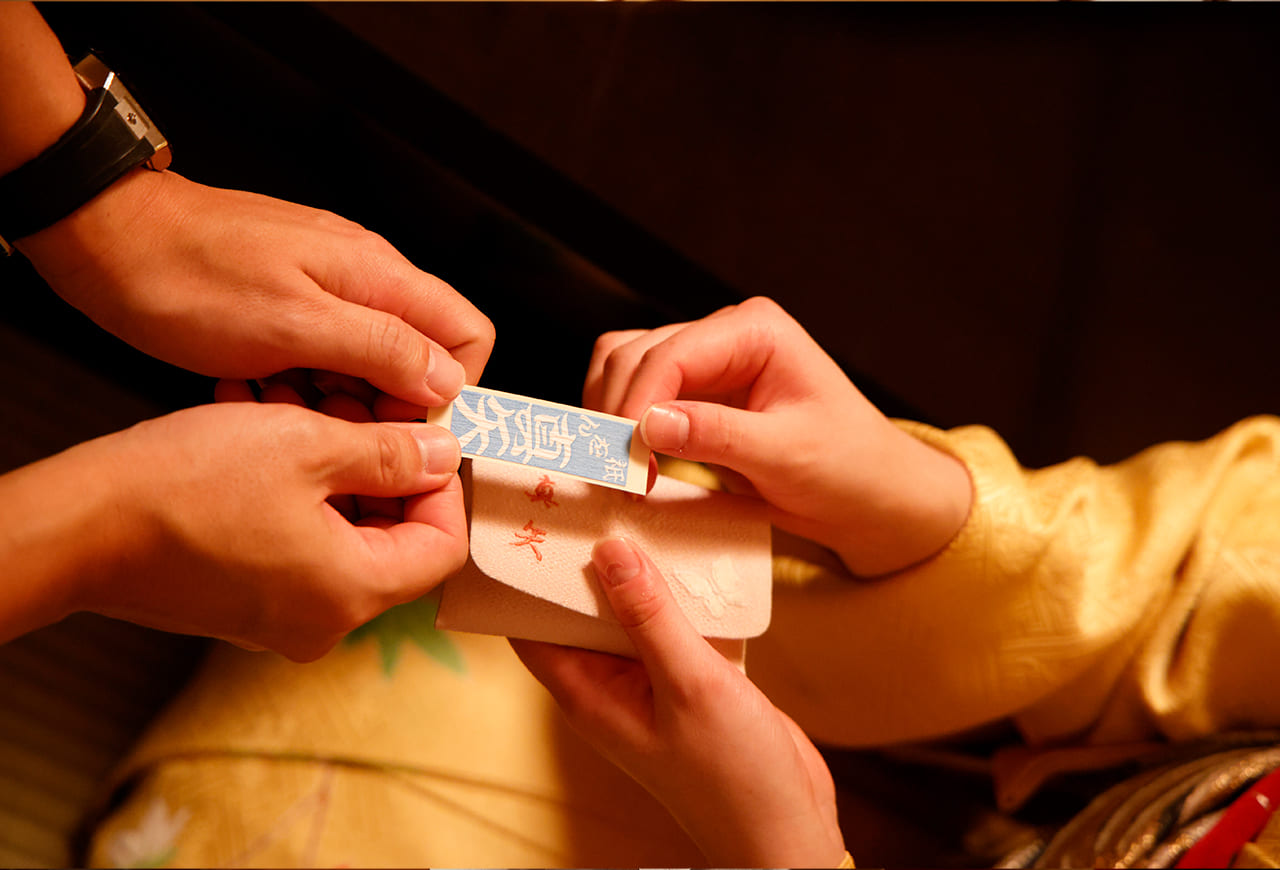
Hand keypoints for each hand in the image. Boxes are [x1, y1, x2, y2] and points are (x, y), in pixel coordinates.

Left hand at [17, 169, 494, 406]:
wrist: (107, 237)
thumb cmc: (188, 276)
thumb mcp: (292, 326)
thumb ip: (381, 350)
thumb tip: (448, 381)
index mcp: (380, 277)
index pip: (468, 335)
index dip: (451, 391)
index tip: (405, 429)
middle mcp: (365, 280)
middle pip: (422, 356)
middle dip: (389, 404)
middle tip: (332, 430)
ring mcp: (328, 290)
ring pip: (372, 364)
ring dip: (341, 400)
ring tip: (286, 411)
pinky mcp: (292, 304)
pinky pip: (326, 358)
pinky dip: (305, 386)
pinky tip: (264, 393)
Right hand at [67, 401, 465, 660]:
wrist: (75, 529)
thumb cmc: (184, 488)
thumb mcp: (307, 446)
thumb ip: (391, 453)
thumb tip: (443, 454)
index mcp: (352, 594)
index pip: (442, 546)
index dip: (441, 484)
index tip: (422, 434)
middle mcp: (323, 620)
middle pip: (392, 536)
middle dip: (379, 461)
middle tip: (352, 403)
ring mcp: (280, 616)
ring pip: (340, 528)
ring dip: (330, 461)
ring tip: (296, 401)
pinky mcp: (243, 600)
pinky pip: (295, 538)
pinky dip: (293, 483)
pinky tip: (263, 425)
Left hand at [513, 537, 845, 867]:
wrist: (787, 826)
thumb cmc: (732, 774)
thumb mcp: (689, 683)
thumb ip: (649, 615)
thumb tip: (607, 549)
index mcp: (588, 693)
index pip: (530, 625)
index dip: (523, 574)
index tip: (527, 518)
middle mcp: (609, 686)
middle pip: (577, 611)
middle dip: (581, 559)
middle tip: (586, 494)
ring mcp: (648, 683)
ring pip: (626, 612)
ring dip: (633, 571)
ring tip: (635, 508)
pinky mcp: (686, 679)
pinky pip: (666, 624)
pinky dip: (673, 592)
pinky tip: (688, 553)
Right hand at [584, 296, 971, 576]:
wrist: (870, 498)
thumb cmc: (847, 468)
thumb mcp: (786, 454)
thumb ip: (718, 435)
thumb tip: (649, 424)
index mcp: (755, 330)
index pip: (672, 354)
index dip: (637, 403)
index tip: (623, 457)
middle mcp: (724, 336)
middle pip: (635, 355)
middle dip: (618, 413)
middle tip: (616, 476)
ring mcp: (706, 364)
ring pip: (623, 370)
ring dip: (610, 417)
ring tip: (620, 473)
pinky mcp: (693, 397)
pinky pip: (635, 397)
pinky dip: (620, 427)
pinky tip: (629, 465)